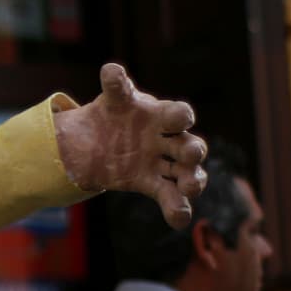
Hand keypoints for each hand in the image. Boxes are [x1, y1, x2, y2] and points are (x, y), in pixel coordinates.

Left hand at [54, 63, 206, 229]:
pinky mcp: (152, 183)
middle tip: (192, 154)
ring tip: (190, 188)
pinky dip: (176, 209)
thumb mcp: (113, 99)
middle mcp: (169, 140)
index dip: (182, 116)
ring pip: (185, 174)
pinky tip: (179, 220)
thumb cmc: (115, 113)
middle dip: (193, 150)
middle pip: (189, 145)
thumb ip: (115, 86)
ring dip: (192, 181)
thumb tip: (111, 70)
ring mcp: (162, 163)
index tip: (182, 119)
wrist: (97, 140)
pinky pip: (169, 196)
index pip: (178, 114)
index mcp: (161, 116)